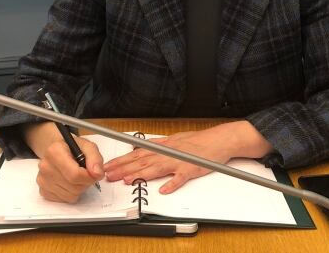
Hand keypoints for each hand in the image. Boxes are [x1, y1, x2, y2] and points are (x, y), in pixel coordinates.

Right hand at [25, 123, 104, 202]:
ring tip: (77, 177)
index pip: (75, 175)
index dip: (89, 177)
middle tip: (85, 173)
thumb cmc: (73, 149)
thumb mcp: (88, 147)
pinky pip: (64, 200)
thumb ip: (95, 158)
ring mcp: (42, 180)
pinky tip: (69, 182)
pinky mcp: (43, 191)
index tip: (94, 173)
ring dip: (79, 189)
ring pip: (70, 196)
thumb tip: (97, 173)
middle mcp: (45, 166)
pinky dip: (70, 194)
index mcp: (55, 152)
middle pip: (74, 187)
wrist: (58, 151)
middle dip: (85, 183)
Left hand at [103, 122, 271, 193]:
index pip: (138, 153)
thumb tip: (143, 147)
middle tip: (109, 174)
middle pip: (142, 161)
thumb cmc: (198, 141)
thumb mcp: (175, 138)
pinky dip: (171, 183)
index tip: (109, 165)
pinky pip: (180, 178)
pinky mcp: (191, 169)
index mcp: (163, 146)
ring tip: (127, 181)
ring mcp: (179, 161)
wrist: (219, 140)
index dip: (122, 160)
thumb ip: (159, 144)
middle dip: (124, 168)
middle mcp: (168, 152)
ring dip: (140, 174)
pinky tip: (163, 190)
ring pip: (156, 168)